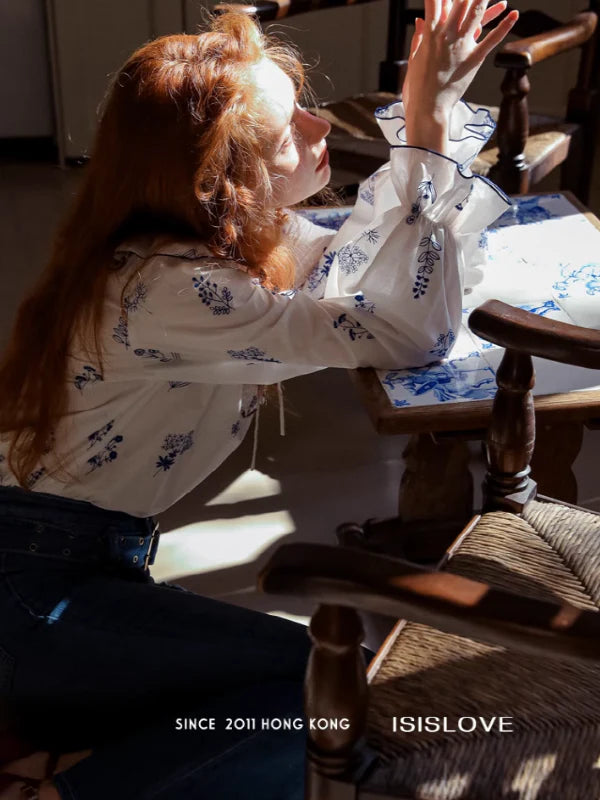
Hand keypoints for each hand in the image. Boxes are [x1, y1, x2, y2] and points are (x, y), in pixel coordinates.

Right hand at [403, 1, 518, 150]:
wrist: (428, 109)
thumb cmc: (417, 88)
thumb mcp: (414, 59)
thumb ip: (418, 38)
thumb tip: (420, 20)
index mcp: (430, 35)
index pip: (436, 2)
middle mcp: (447, 36)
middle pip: (460, 2)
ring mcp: (462, 46)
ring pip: (476, 14)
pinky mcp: (474, 59)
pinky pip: (492, 40)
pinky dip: (504, 26)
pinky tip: (513, 14)